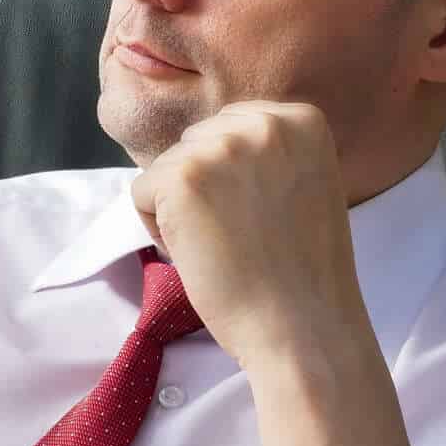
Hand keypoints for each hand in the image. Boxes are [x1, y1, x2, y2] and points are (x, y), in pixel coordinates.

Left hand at [129, 101, 369, 370]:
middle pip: (196, 143)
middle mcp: (263, 122)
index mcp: (301, 120)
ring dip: (181, 210)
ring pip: (167, 168)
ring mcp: (221, 147)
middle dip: (205, 189)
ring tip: (226, 246)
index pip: (230, 129)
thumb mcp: (304, 184)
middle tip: (242, 236)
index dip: (234, 180)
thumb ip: (267, 155)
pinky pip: (141, 193)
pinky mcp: (181, 177)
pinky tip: (202, 254)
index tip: (261, 217)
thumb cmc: (302, 270)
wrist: (303, 325)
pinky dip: (159, 230)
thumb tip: (210, 145)